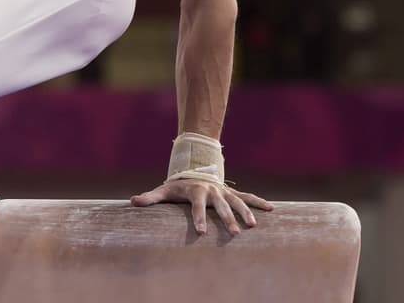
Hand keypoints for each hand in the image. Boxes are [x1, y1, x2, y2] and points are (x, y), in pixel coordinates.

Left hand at [130, 179, 273, 235]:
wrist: (193, 169)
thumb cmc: (177, 185)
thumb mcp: (164, 190)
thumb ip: (150, 197)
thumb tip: (132, 202)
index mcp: (195, 191)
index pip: (197, 206)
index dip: (198, 218)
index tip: (200, 232)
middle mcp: (212, 190)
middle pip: (220, 205)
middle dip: (227, 219)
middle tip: (233, 233)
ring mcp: (223, 191)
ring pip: (237, 201)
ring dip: (245, 212)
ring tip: (253, 225)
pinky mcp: (231, 192)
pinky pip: (247, 196)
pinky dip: (258, 202)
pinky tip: (271, 209)